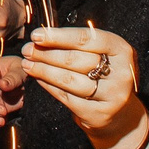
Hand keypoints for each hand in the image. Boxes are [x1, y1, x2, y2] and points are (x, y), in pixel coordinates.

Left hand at [23, 26, 145, 148]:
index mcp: (122, 50)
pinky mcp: (99, 114)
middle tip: (27, 50)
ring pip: (70, 80)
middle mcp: (121, 73)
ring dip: (44, 70)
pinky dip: (49, 86)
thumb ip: (78, 45)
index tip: (37, 35)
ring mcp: (112, 95)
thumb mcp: (100, 55)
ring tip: (27, 64)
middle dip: (46, 54)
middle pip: (76, 59)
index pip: (87, 39)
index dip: (59, 36)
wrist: (119, 113)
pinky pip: (67, 97)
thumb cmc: (104, 75)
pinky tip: (38, 79)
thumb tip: (42, 37)